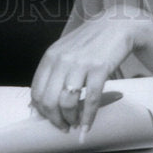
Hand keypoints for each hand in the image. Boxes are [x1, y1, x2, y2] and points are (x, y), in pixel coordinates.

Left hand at [29, 6, 152, 133]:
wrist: (116, 25)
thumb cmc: (90, 41)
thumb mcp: (65, 51)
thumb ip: (53, 71)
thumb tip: (41, 102)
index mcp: (51, 56)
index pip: (36, 92)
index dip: (42, 112)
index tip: (49, 120)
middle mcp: (62, 60)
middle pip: (49, 101)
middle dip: (55, 120)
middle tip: (64, 127)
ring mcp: (81, 64)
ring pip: (68, 103)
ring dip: (71, 120)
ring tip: (76, 124)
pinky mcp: (99, 68)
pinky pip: (91, 100)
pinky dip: (88, 118)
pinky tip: (88, 126)